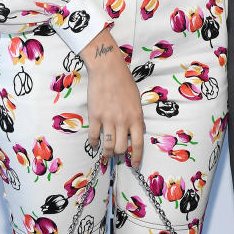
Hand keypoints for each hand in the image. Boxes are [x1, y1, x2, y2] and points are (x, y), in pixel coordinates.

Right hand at [81, 28, 143, 162]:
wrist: (108, 68)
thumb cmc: (124, 81)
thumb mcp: (136, 99)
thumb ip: (137, 116)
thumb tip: (139, 130)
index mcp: (136, 116)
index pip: (139, 143)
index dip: (137, 157)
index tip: (135, 164)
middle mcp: (123, 120)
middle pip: (122, 148)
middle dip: (120, 155)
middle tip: (117, 155)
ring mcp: (108, 119)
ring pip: (108, 146)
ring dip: (107, 153)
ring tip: (106, 153)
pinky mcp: (95, 116)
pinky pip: (94, 136)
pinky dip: (94, 143)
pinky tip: (94, 143)